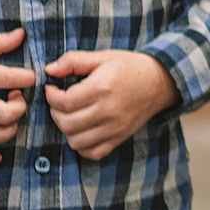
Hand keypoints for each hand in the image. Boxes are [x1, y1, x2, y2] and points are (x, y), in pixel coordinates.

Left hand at [43, 50, 178, 159]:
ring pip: (75, 141)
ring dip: (66, 130)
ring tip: (70, 115)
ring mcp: (115, 128)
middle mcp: (108, 110)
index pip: (64, 102)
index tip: (52, 89)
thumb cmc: (129, 67)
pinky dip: (82, 146)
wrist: (160, 82)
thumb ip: (73, 60)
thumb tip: (49, 71)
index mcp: (102, 87)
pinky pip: (93, 152)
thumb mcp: (103, 56)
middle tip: (60, 102)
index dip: (51, 96)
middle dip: (55, 112)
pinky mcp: (120, 137)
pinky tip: (82, 131)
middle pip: (66, 123)